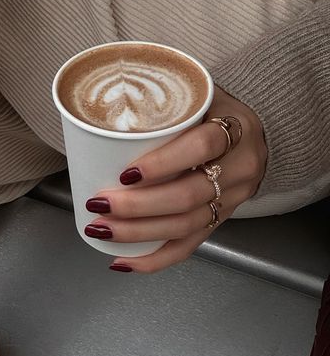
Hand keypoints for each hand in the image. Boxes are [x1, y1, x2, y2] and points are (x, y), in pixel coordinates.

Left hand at [85, 87, 267, 272]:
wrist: (255, 133)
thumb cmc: (213, 109)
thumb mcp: (197, 93)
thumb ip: (161, 99)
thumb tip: (101, 109)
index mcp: (235, 131)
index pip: (203, 147)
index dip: (164, 163)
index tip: (126, 172)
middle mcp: (239, 169)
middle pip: (189, 195)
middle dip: (138, 206)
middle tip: (100, 202)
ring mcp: (231, 200)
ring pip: (186, 225)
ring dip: (139, 233)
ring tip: (102, 229)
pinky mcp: (219, 221)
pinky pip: (189, 247)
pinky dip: (155, 259)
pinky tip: (124, 261)